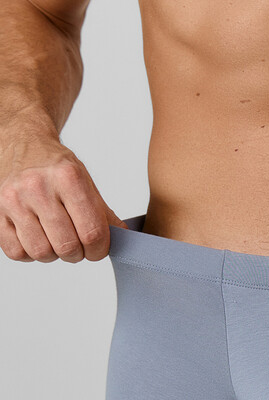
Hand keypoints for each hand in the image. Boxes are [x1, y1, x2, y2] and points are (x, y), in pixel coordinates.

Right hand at [0, 136, 126, 262]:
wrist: (22, 144)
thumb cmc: (56, 167)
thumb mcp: (86, 182)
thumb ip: (105, 214)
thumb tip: (124, 241)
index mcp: (67, 178)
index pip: (92, 233)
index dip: (100, 250)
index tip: (98, 249)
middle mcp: (37, 187)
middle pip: (67, 247)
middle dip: (78, 254)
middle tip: (77, 244)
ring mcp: (13, 200)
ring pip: (41, 253)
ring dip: (54, 255)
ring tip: (55, 239)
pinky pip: (17, 252)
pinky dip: (30, 254)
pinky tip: (36, 237)